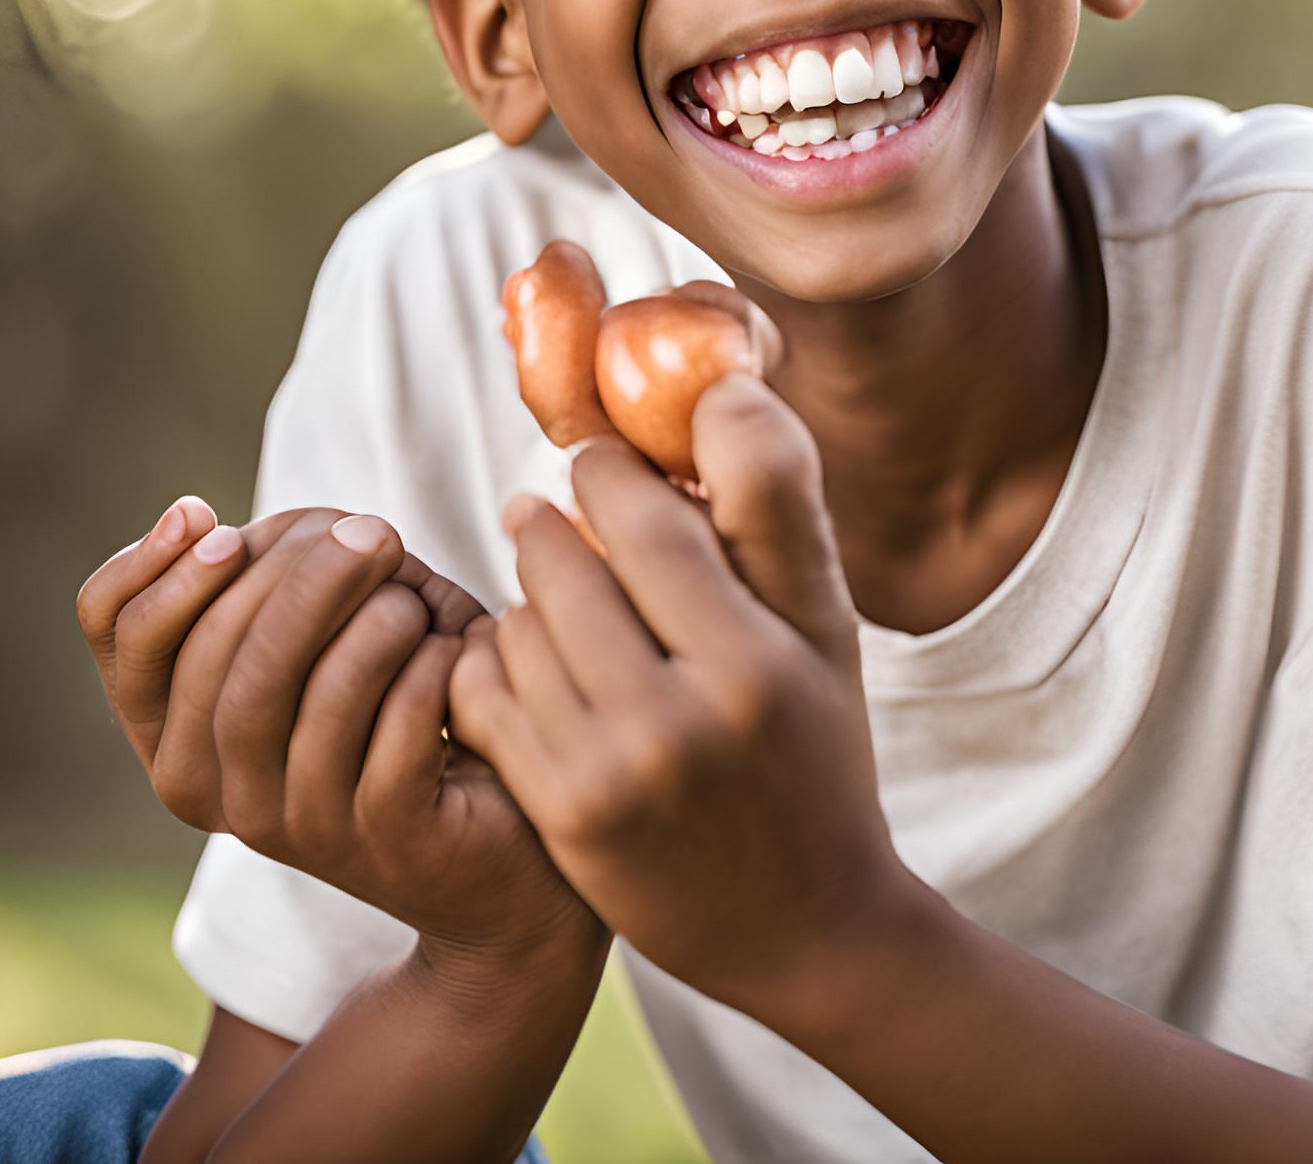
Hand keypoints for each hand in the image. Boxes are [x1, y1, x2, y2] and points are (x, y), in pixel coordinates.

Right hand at [76, 498, 598, 962]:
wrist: (498, 830)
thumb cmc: (403, 695)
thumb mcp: (326, 625)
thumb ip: (265, 577)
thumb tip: (198, 521)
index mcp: (181, 737)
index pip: (126, 645)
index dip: (157, 574)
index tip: (221, 521)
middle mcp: (220, 793)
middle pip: (219, 664)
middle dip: (298, 578)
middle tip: (373, 532)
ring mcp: (299, 825)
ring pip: (301, 699)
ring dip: (369, 623)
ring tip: (416, 598)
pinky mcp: (386, 836)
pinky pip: (394, 730)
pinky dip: (428, 669)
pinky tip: (455, 647)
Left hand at [448, 376, 921, 1028]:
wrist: (805, 924)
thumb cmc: (815, 744)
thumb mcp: (824, 628)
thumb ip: (775, 510)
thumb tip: (722, 389)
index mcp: (760, 659)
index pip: (647, 518)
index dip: (608, 472)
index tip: (600, 462)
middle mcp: (684, 719)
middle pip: (568, 565)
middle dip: (553, 524)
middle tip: (550, 512)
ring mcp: (615, 775)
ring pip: (520, 626)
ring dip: (526, 596)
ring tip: (554, 596)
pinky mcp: (563, 819)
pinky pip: (488, 698)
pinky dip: (494, 665)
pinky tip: (530, 663)